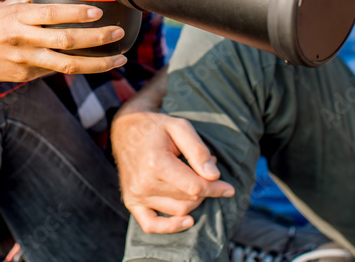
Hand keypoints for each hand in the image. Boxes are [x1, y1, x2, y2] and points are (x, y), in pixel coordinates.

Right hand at [0, 0, 128, 83]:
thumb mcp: (5, 7)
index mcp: (16, 17)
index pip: (51, 13)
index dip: (77, 13)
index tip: (99, 11)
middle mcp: (21, 40)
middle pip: (65, 41)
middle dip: (96, 38)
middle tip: (118, 33)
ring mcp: (23, 61)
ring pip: (66, 65)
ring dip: (97, 63)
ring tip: (118, 59)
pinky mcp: (24, 78)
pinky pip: (54, 70)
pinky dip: (77, 67)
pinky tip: (96, 64)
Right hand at [111, 110, 233, 233]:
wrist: (125, 130)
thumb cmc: (156, 127)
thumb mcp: (180, 127)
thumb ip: (198, 150)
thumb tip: (214, 175)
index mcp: (156, 163)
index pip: (194, 186)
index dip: (216, 188)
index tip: (229, 188)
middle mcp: (144, 183)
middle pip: (189, 199)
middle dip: (204, 188)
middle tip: (205, 170)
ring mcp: (136, 194)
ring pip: (178, 210)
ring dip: (193, 199)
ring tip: (193, 178)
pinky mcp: (131, 202)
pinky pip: (152, 225)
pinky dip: (171, 227)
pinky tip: (187, 221)